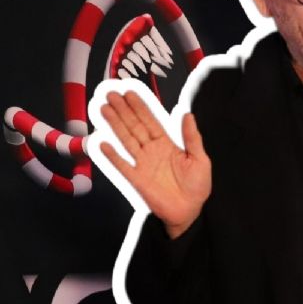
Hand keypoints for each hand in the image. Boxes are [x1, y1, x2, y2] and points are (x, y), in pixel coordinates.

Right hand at [99, 91, 210, 238]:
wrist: (190, 210)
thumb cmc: (198, 185)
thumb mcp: (200, 159)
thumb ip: (192, 137)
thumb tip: (187, 114)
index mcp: (167, 144)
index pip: (151, 121)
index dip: (140, 107)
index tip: (130, 93)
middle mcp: (152, 150)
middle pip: (135, 126)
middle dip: (124, 110)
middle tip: (111, 94)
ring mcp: (143, 164)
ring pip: (126, 140)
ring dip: (115, 125)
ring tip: (104, 109)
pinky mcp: (137, 179)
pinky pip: (122, 165)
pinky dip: (112, 155)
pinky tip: (102, 142)